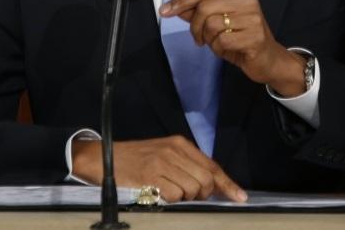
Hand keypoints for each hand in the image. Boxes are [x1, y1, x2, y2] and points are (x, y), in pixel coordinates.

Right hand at [72, 135, 246, 202]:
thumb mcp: (164, 154)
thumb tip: (212, 185)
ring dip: (186, 198)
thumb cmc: (136, 159)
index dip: (227, 184)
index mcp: (179, 144)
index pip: (212, 165)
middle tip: (190, 196)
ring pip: (193, 189)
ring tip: (170, 192)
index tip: (240, 197)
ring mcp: (162, 163)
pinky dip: (171, 200)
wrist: (104, 157)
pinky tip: (159, 194)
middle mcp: (174, 150)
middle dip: (204, 194)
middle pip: (206, 180)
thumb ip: (186, 165)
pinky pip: (175, 196)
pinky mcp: (150, 176)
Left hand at [160, 0, 305, 96]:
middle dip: (194, 26)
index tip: (164, 11)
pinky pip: (222, 40)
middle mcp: (247, 0)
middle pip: (204, 7)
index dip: (181, 1)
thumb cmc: (241, 39)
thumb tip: (175, 7)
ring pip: (211, 24)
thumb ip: (198, 13)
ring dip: (208, 39)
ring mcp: (253, 18)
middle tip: (197, 39)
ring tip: (216, 44)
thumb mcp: (218, 23)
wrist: (269, 60)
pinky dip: (218, 48)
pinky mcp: (255, 36)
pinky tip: (227, 50)